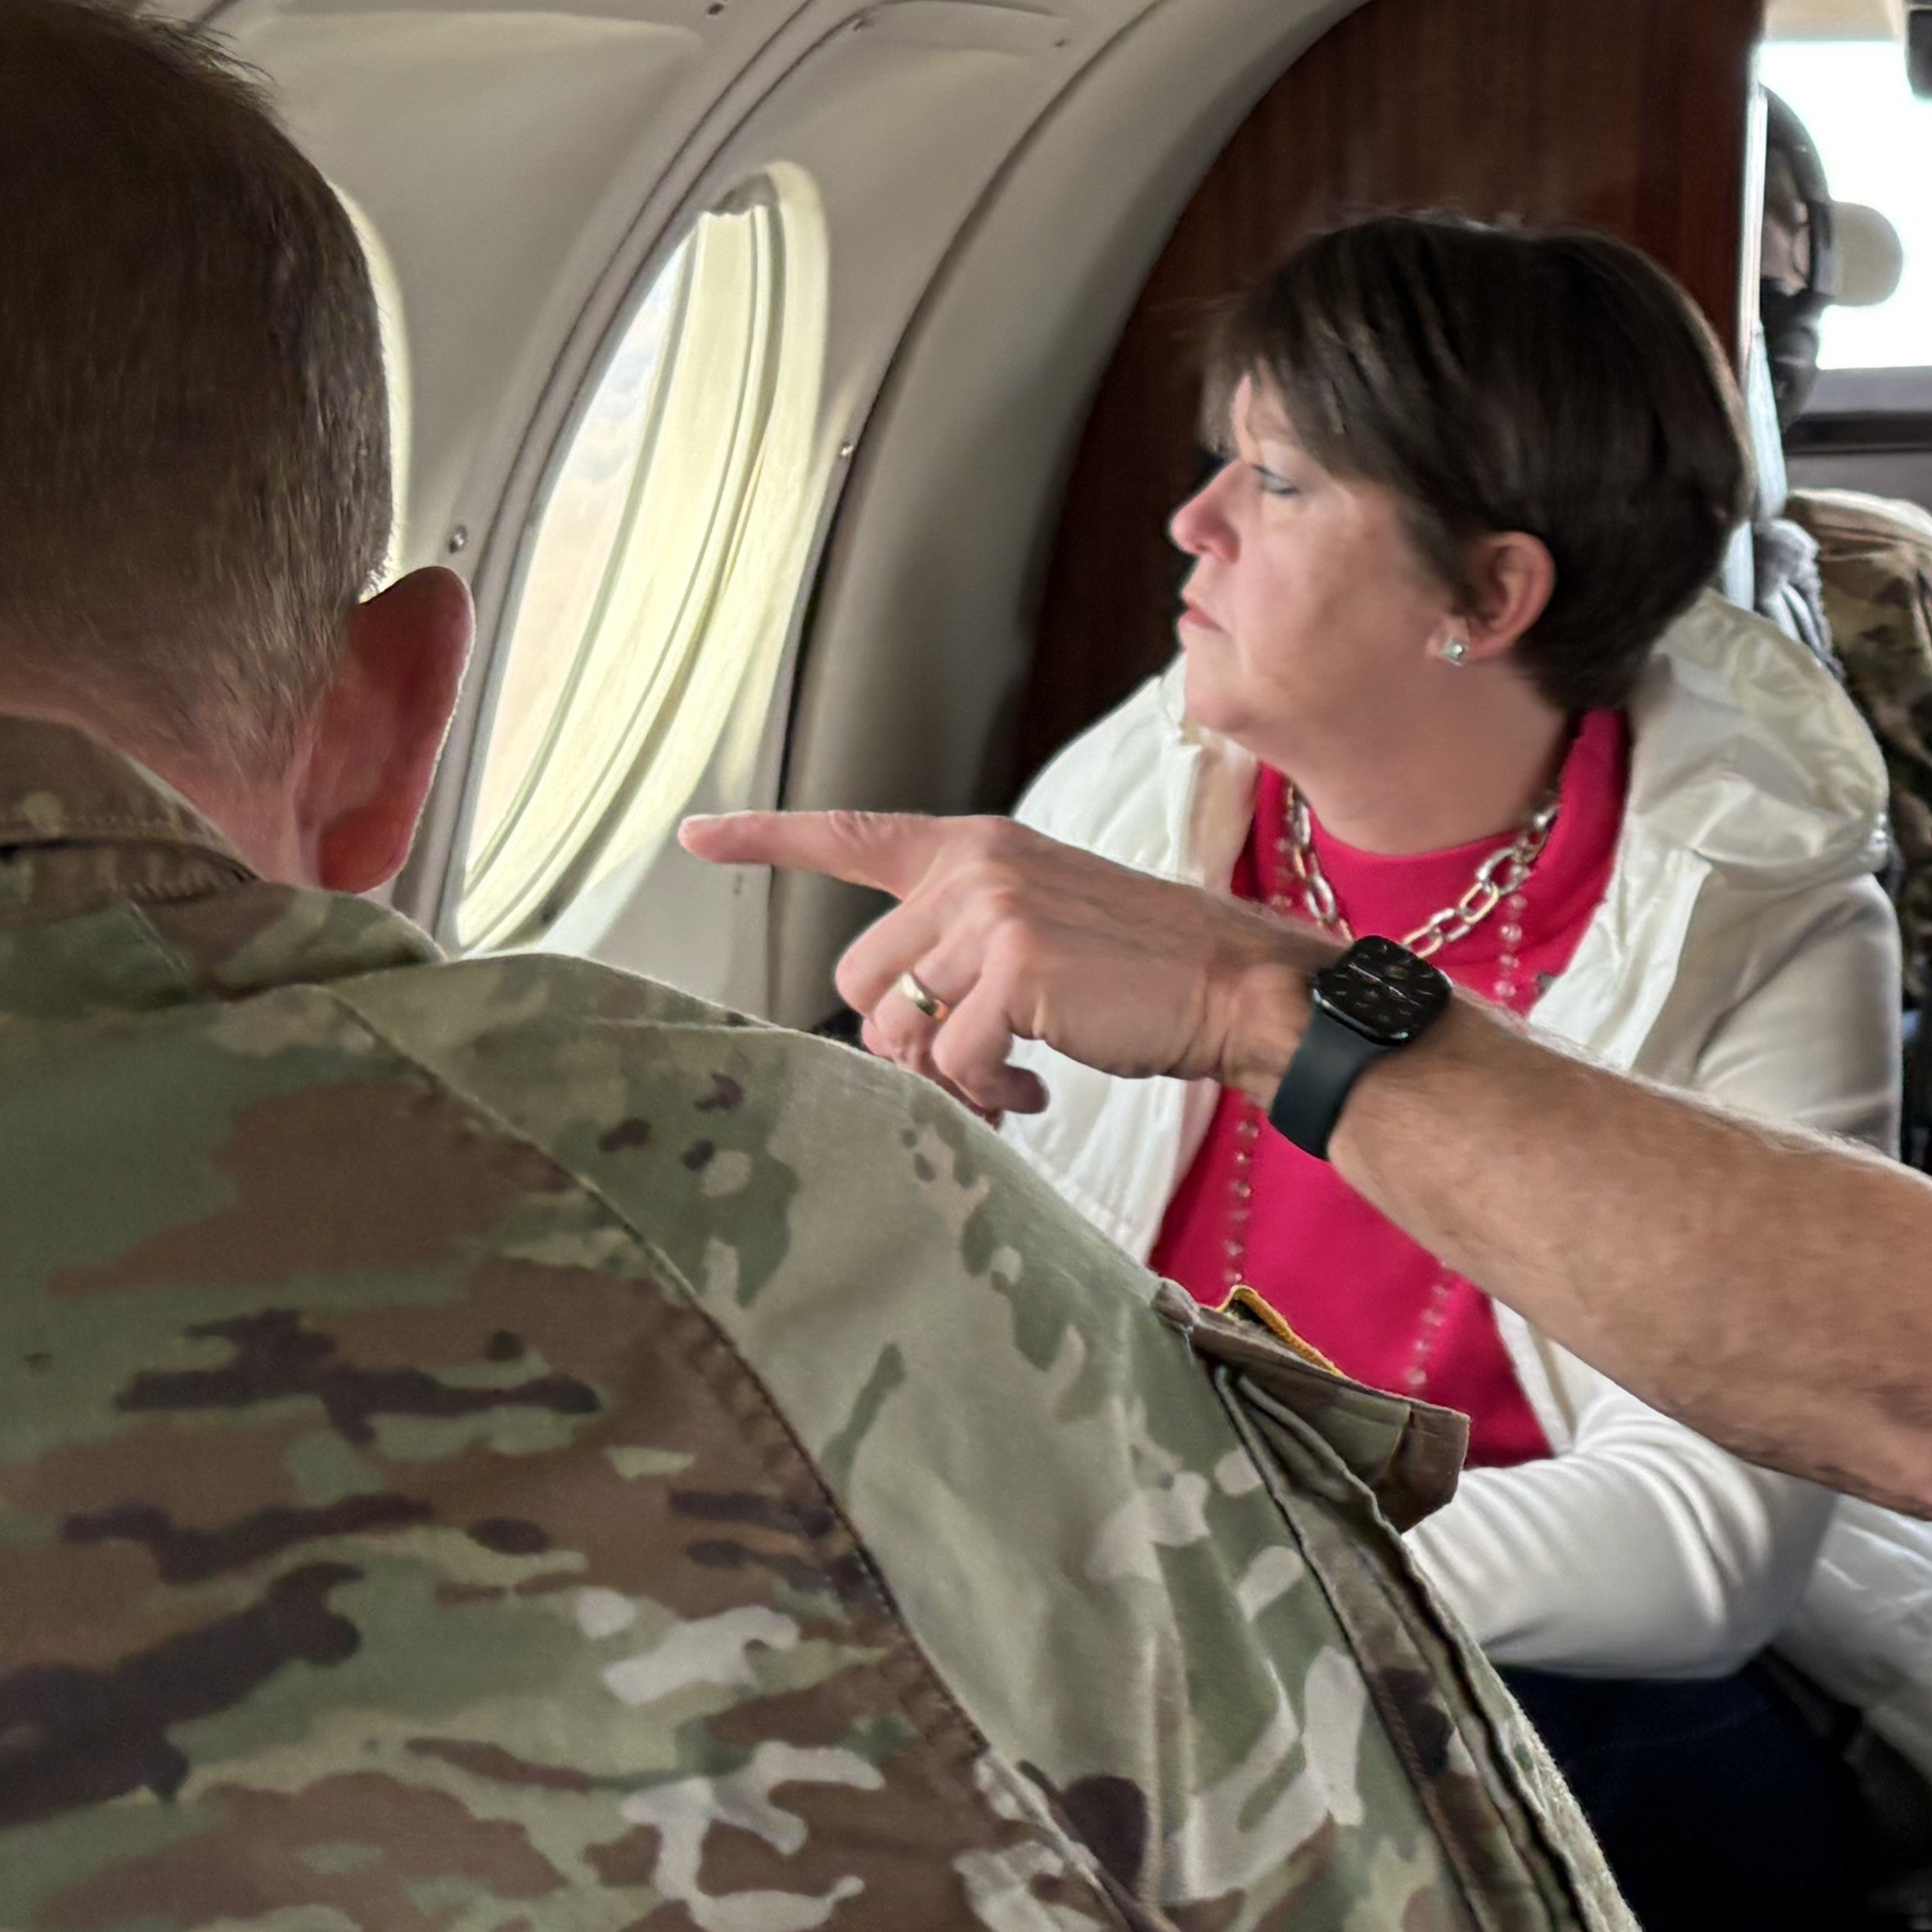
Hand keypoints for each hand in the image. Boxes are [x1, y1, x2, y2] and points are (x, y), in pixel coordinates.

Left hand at [678, 809, 1332, 1116]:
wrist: (1235, 983)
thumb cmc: (1144, 971)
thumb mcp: (1044, 923)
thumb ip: (962, 945)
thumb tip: (898, 1028)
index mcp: (976, 850)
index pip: (852, 836)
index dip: (766, 839)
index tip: (696, 835)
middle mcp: (974, 870)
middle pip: (861, 977)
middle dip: (904, 1043)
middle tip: (973, 1072)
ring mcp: (992, 915)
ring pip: (897, 1027)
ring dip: (946, 1080)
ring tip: (1011, 1084)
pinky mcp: (1015, 971)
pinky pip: (952, 1062)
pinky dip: (987, 1097)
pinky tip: (1036, 1091)